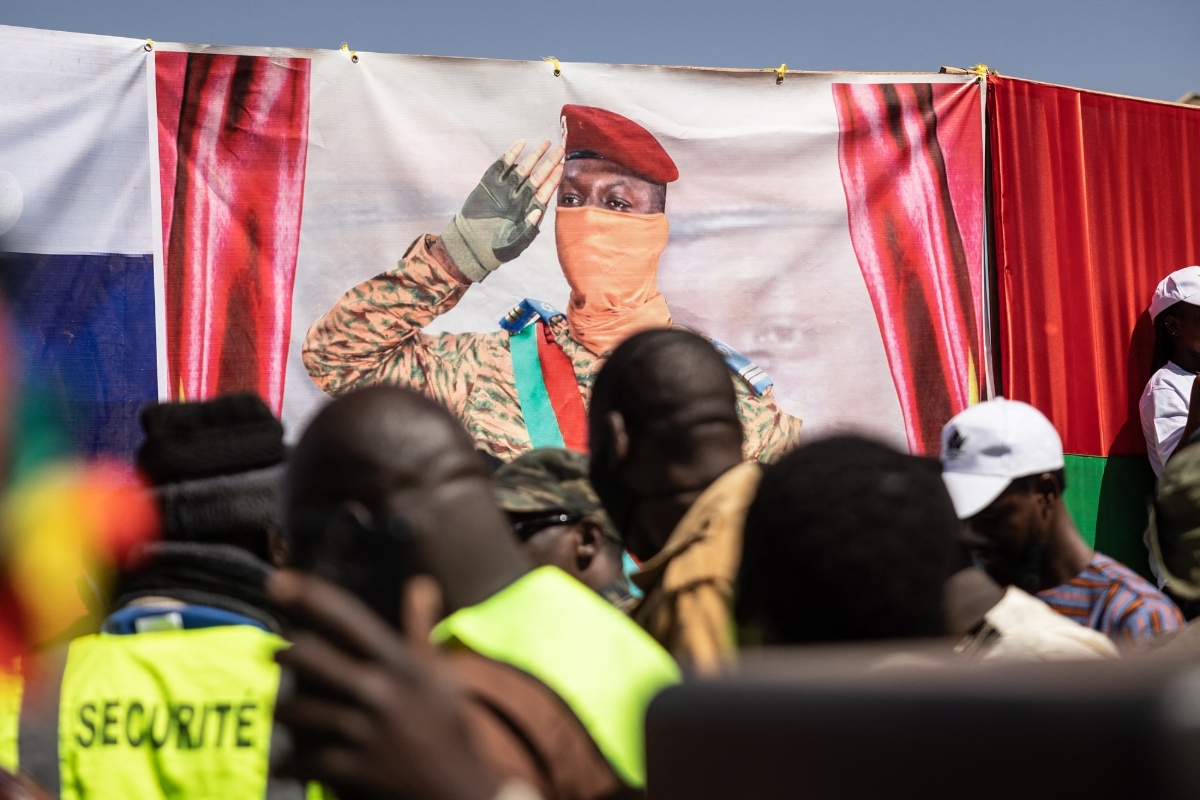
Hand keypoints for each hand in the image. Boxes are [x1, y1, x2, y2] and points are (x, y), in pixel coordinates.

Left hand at [269, 571, 496, 799]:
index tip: (278, 581)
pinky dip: (290, 759)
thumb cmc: (448, 729)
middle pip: (308, 656)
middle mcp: (378, 690)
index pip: (348, 617)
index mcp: (400, 663)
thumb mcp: (441, 675)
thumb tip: (421, 586)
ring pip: (295, 707)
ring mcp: (360, 730)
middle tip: (280, 654)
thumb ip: (421, 630)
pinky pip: (299, 756)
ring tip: (285, 708)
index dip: (309, 594)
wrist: (456, 791)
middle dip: (285, 654)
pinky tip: (290, 759)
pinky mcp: (347, 767)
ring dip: (284, 709)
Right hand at [438, 141, 564, 282]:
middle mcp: (520, 198)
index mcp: (529, 210)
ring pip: (523, 169)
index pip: (545, 191)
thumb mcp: (515, 244)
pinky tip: (520, 144)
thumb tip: (539, 211)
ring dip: (534, 156)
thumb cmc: (496, 250)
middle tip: (560, 149)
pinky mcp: (489, 185)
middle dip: (549, 163)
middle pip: (538, 177)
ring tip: (545, 143)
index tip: (561, 166)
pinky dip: (511, 155)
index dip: (553, 179)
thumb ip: (528, 229)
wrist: (470, 246)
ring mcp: (505, 190)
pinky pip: (502, 167)